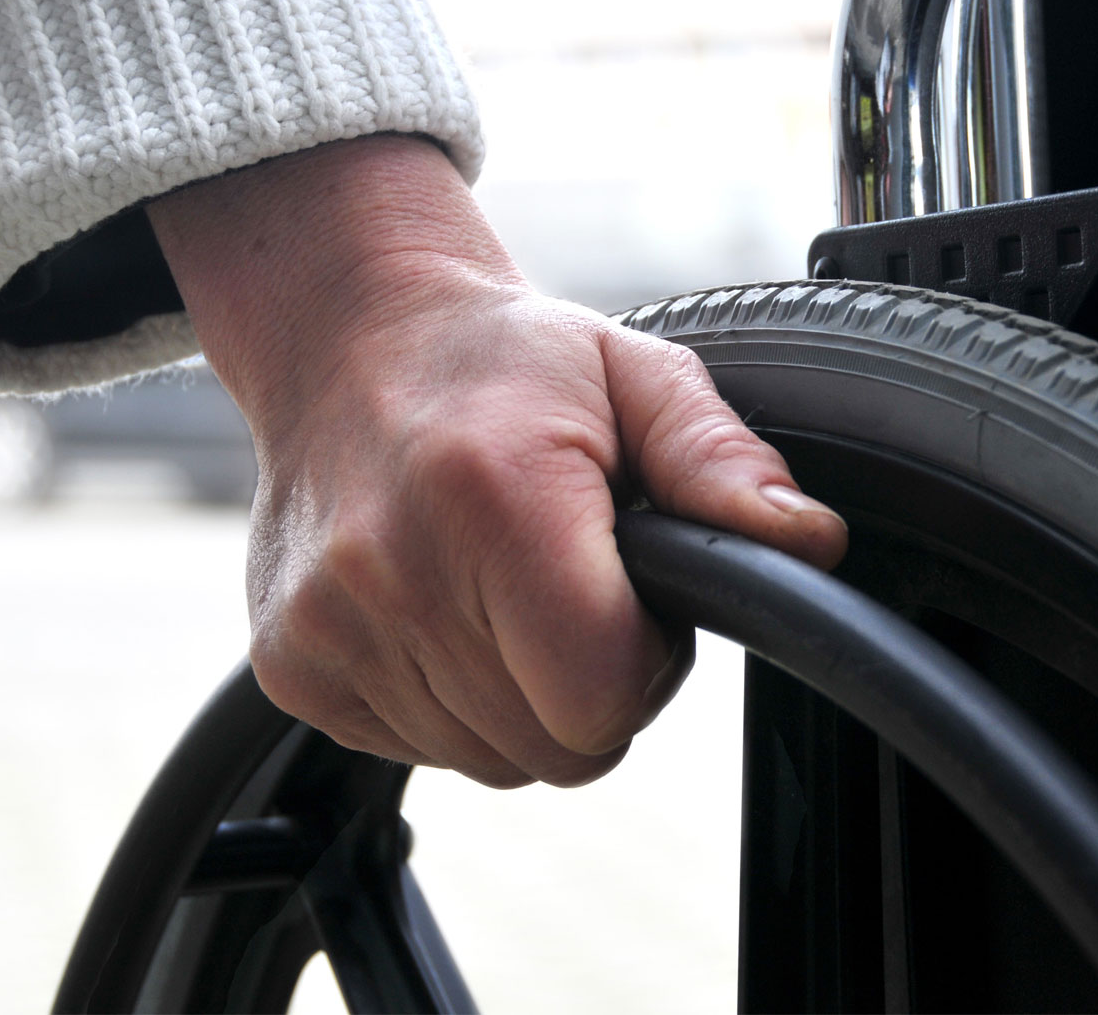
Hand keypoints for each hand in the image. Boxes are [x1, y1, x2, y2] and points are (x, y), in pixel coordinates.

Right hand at [148, 135, 847, 785]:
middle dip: (593, 684)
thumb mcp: (637, 375)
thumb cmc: (506, 361)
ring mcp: (328, 627)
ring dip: (524, 698)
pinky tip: (449, 608)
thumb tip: (807, 540)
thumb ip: (723, 464)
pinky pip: (420, 751)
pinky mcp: (289, 665)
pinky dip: (454, 702)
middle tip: (578, 587)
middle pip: (553, 747)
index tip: (635, 595)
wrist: (348, 337)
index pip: (599, 693)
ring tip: (511, 589)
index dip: (644, 661)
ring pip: (492, 761)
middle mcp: (390, 569)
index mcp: (494, 495)